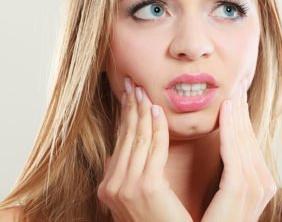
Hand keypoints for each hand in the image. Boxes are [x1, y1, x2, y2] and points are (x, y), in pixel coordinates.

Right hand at [97, 77, 192, 221]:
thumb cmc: (163, 221)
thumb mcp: (144, 194)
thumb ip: (141, 171)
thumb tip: (145, 143)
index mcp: (110, 186)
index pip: (120, 143)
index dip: (126, 116)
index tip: (131, 95)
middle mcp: (111, 186)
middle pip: (125, 137)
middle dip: (130, 107)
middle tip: (133, 83)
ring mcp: (124, 187)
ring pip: (137, 139)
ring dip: (141, 111)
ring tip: (144, 90)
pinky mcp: (143, 188)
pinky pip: (152, 149)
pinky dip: (155, 128)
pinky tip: (158, 111)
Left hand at [201, 79, 277, 221]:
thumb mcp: (225, 196)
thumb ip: (229, 174)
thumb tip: (226, 152)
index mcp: (258, 183)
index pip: (250, 143)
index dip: (243, 119)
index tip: (236, 98)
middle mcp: (262, 183)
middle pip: (250, 138)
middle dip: (243, 111)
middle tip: (237, 85)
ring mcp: (256, 186)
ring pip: (244, 140)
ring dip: (237, 113)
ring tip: (231, 90)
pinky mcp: (242, 189)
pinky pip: (235, 151)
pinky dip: (231, 128)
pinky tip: (226, 110)